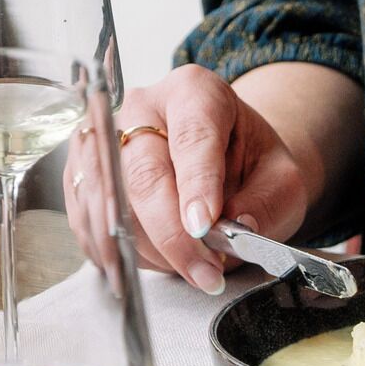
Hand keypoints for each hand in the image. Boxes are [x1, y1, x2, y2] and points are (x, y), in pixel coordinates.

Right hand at [56, 64, 320, 296]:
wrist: (223, 159)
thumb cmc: (249, 164)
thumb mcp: (281, 179)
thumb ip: (265, 203)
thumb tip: (238, 228)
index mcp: (194, 93)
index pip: (192, 137)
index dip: (196, 185)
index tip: (205, 226)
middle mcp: (140, 108)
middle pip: (142, 175)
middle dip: (172, 235)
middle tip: (206, 273)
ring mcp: (104, 139)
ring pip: (111, 205)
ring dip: (149, 250)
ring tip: (190, 270)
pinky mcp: (83, 174)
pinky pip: (89, 222)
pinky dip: (120, 253)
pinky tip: (155, 262)